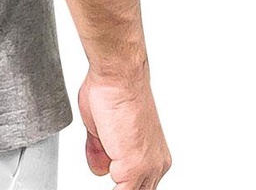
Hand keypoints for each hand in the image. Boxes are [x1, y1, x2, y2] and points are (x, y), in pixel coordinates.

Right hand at [78, 65, 170, 188]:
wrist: (118, 77)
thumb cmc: (112, 91)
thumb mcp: (100, 127)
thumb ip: (101, 151)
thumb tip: (99, 167)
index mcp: (152, 153)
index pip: (141, 184)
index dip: (122, 182)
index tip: (111, 174)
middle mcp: (155, 163)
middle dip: (122, 185)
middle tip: (107, 170)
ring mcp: (146, 167)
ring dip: (117, 186)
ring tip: (102, 167)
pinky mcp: (133, 167)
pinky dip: (112, 189)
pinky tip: (102, 173)